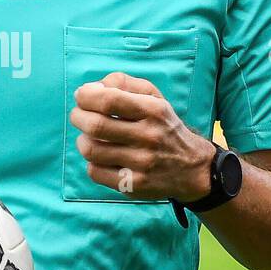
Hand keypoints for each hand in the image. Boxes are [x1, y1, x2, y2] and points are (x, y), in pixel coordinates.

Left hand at [69, 71, 214, 201]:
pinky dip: (91, 162)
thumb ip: (123, 84)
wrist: (193, 167)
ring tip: (89, 136)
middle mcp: (149, 137)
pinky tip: (101, 157)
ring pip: (91, 150)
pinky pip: (95, 172)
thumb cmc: (163, 126)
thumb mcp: (154, 97)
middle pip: (95, 125)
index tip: (82, 96)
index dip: (86, 96)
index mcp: (153, 111)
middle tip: (79, 115)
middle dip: (78, 117)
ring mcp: (142, 164)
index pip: (108, 100)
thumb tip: (91, 89)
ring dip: (83, 140)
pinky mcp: (134, 185)